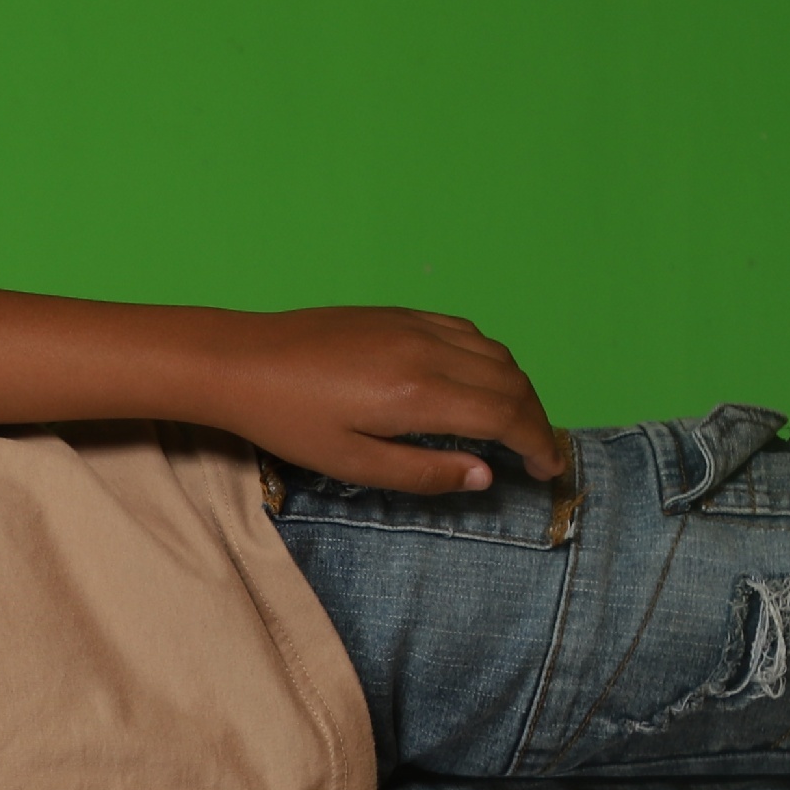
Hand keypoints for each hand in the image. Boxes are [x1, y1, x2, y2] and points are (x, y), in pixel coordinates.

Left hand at [193, 307, 563, 493]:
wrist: (241, 361)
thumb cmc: (288, 421)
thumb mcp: (352, 464)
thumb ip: (423, 473)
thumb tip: (485, 475)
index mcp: (417, 394)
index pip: (505, 416)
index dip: (537, 444)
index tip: (548, 470)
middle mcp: (427, 351)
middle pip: (511, 382)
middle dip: (535, 420)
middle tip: (537, 455)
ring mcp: (415, 325)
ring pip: (495, 353)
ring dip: (516, 389)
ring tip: (512, 425)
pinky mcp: (400, 313)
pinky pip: (466, 332)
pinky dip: (489, 359)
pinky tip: (476, 384)